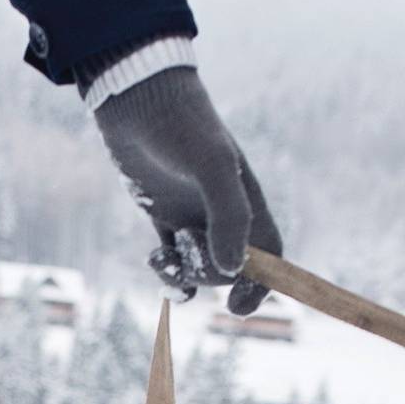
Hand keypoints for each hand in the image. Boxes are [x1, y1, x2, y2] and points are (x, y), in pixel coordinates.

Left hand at [92, 65, 281, 313]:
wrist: (135, 95)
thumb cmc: (179, 125)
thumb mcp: (212, 165)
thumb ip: (229, 215)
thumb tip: (233, 269)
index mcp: (247, 199)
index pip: (269, 254)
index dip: (261, 285)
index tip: (236, 308)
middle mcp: (223, 210)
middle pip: (231, 266)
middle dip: (209, 275)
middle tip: (182, 255)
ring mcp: (193, 213)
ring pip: (200, 265)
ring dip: (184, 275)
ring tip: (160, 258)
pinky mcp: (163, 213)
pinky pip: (174, 258)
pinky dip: (168, 271)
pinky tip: (156, 260)